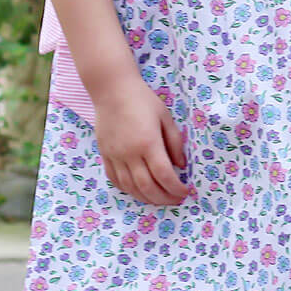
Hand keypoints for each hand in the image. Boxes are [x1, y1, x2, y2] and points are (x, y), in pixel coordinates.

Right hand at [93, 75, 188, 206]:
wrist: (112, 90)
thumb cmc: (143, 100)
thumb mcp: (165, 117)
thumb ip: (175, 142)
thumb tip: (181, 166)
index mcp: (148, 143)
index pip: (164, 174)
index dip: (175, 188)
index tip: (185, 192)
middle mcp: (130, 154)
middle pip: (147, 187)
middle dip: (163, 198)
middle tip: (175, 201)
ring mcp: (115, 156)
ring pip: (130, 188)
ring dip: (146, 198)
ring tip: (160, 200)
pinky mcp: (105, 155)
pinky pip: (115, 180)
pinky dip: (128, 190)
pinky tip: (138, 191)